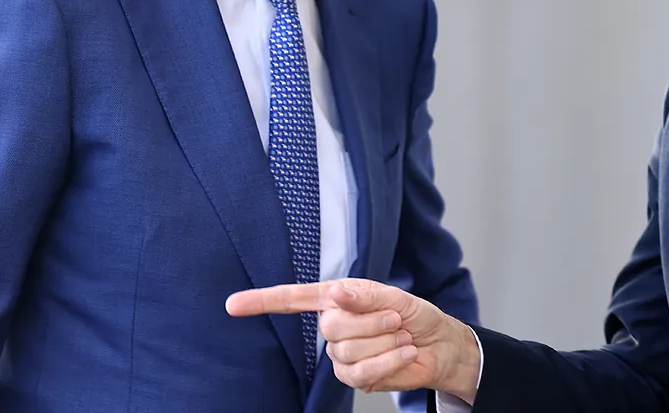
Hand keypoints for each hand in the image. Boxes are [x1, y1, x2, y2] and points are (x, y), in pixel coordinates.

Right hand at [226, 278, 480, 402]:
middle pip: (330, 327)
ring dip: (382, 342)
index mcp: (336, 298)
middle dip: (370, 322)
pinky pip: (361, 373)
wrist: (435, 345)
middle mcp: (333, 324)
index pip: (292, 299)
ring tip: (399, 336)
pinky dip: (388, 361)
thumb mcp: (394, 297)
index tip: (232, 304)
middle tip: (393, 319)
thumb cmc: (414, 315)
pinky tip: (402, 352)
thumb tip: (335, 292)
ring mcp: (340, 354)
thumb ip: (364, 295)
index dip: (262, 302)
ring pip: (347, 352)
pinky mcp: (353, 377)